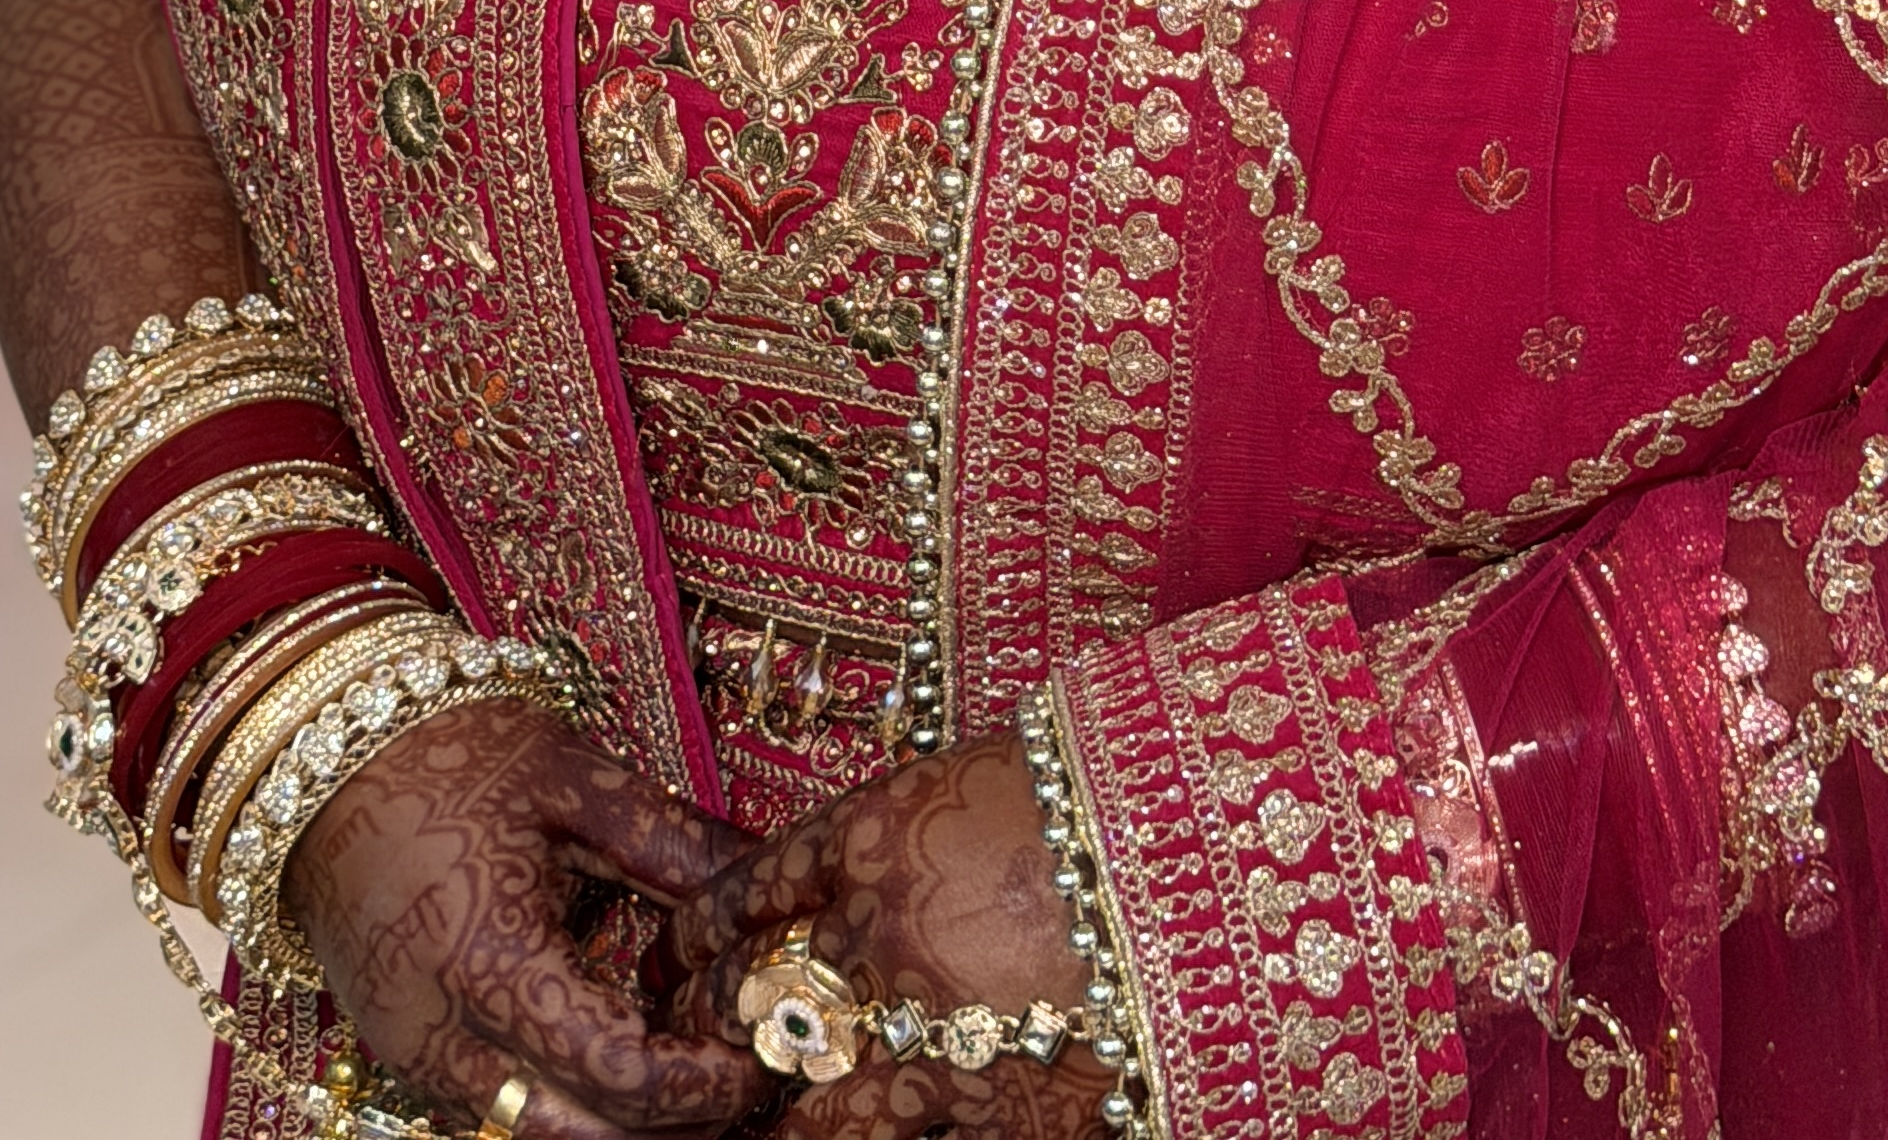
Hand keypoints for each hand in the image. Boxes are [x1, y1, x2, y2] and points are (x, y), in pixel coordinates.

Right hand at [284, 698, 761, 1139]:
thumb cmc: (444, 751)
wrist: (316, 755)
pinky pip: (492, 1117)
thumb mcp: (572, 780)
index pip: (618, 1074)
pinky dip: (560, 1111)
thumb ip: (671, 842)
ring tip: (685, 1079)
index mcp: (491, 960)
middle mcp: (443, 1034)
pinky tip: (612, 1065)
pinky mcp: (402, 1053)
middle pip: (577, 1138)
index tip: (753, 1057)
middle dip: (667, 1127)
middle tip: (735, 1083)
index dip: (699, 1084)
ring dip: (613, 1128)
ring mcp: (413, 1055)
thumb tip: (762, 879)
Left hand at [678, 737, 1108, 1139]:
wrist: (1212, 856)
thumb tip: (863, 876)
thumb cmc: (1114, 798)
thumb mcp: (988, 783)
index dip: (697, 934)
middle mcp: (870, 926)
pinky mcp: (972, 1098)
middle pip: (742, 987)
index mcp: (872, 831)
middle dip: (701, 1022)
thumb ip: (910, 837)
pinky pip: (857, 1134)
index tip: (675, 957)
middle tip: (677, 1041)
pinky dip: (817, 1134)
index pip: (742, 891)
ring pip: (784, 1074)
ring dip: (751, 1091)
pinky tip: (796, 1135)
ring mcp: (913, 1021)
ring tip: (724, 1101)